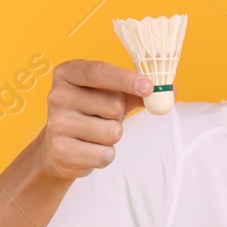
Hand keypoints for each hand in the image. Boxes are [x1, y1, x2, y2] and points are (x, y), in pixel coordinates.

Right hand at [38, 59, 150, 179]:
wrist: (57, 148)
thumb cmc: (89, 114)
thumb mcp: (108, 95)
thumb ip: (136, 91)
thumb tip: (170, 91)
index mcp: (67, 73)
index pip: (98, 72)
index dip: (125, 79)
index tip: (148, 87)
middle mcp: (56, 95)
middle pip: (113, 104)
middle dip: (119, 114)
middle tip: (104, 116)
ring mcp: (56, 124)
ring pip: (112, 131)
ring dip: (113, 135)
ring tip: (95, 134)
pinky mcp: (62, 151)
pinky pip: (105, 154)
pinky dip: (105, 154)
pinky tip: (90, 149)